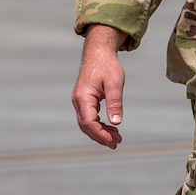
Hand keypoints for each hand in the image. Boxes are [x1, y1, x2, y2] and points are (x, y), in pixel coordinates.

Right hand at [74, 24, 127, 148]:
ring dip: (100, 132)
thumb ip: (115, 103)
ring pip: (87, 123)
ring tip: (116, 137)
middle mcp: (78, 101)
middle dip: (101, 136)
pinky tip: (111, 127)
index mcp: (83, 97)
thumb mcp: (114, 83)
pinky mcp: (84, 100)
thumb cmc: (107, 65)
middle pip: (86, 126)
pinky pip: (89, 117)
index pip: (89, 122)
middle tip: (116, 143)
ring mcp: (80, 101)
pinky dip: (99, 124)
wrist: (98, 51)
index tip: (113, 141)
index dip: (100, 134)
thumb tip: (116, 122)